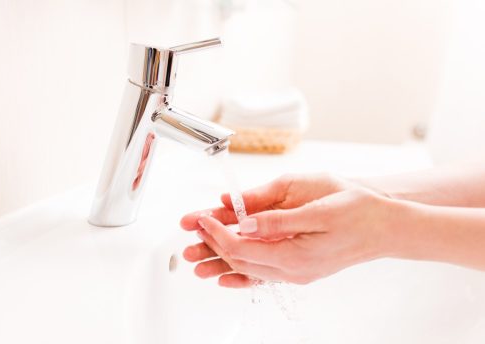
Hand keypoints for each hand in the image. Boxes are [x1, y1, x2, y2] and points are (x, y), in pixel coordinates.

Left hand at [180, 174, 396, 286]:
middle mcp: (293, 270)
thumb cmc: (358, 212)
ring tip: (198, 254)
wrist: (386, 227)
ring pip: (249, 267)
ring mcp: (296, 272)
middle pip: (240, 261)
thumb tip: (246, 223)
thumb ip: (278, 219)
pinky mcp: (299, 267)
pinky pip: (263, 272)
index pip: (242, 248)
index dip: (217, 233)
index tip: (201, 218)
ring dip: (222, 258)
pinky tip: (228, 275)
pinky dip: (242, 269)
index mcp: (295, 255)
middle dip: (212, 245)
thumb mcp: (319, 209)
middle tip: (193, 230)